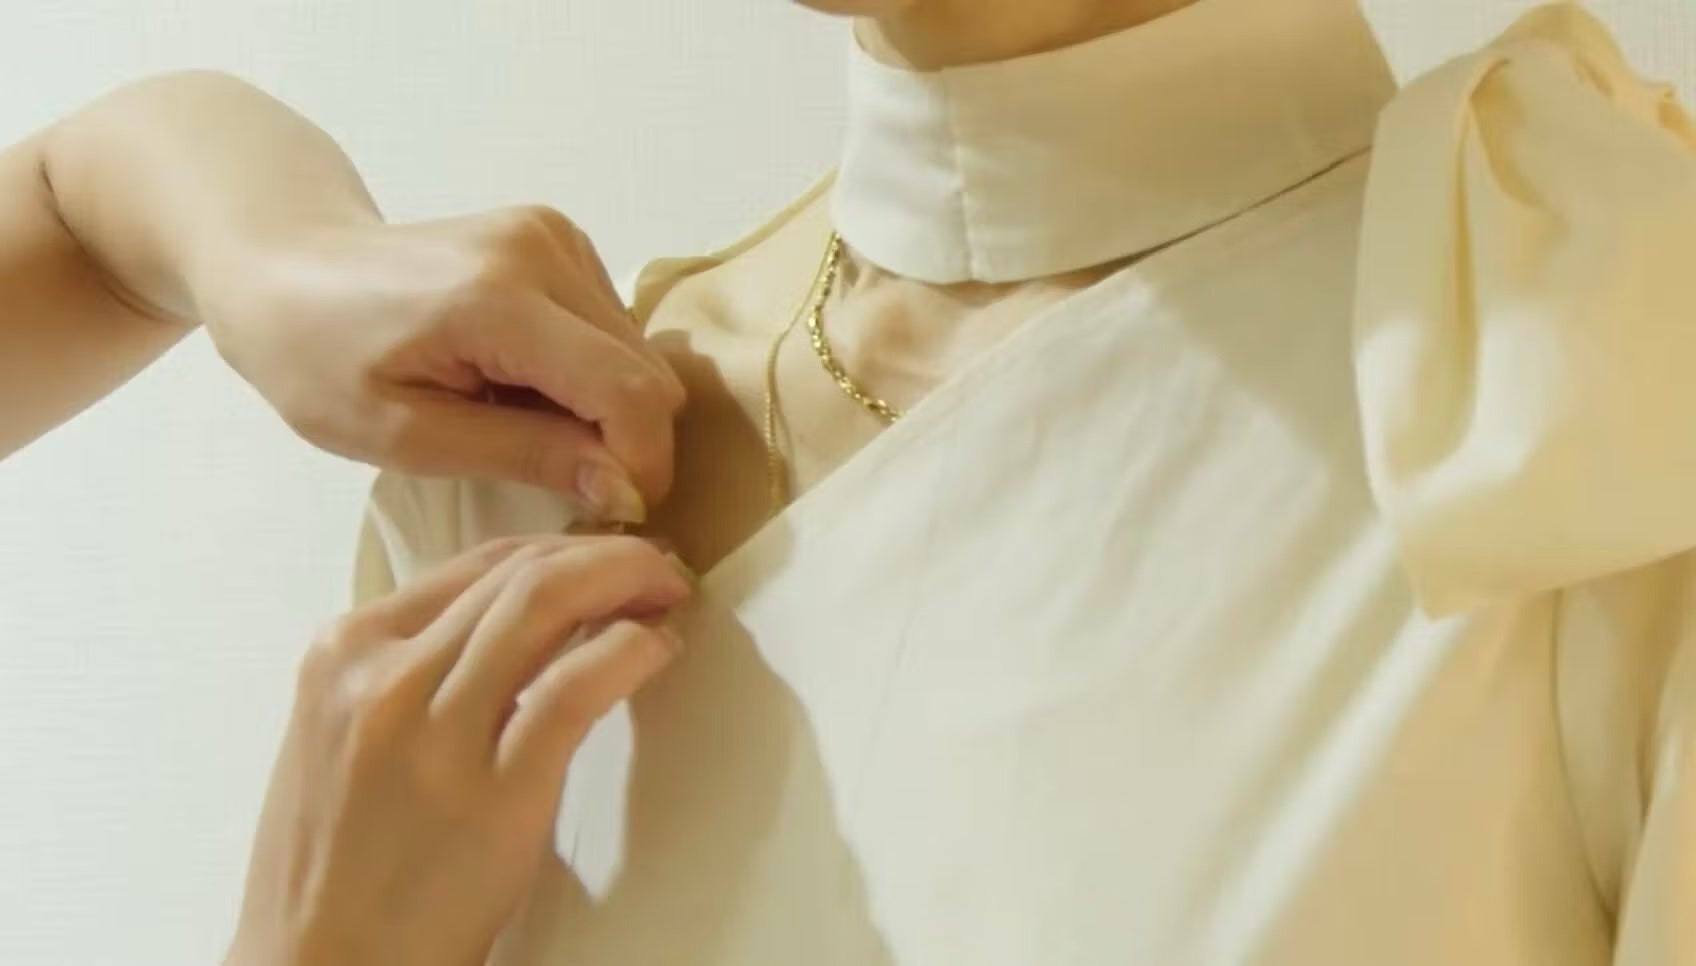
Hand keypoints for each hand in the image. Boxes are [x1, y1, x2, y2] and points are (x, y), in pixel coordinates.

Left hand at [200, 208, 683, 521]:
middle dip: (623, 440)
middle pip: (647, 372)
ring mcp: (554, 233)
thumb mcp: (404, 434)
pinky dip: (588, 372)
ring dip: (603, 407)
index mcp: (498, 300)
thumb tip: (625, 488)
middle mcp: (543, 249)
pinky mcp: (557, 235)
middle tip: (556, 477)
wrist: (280, 264)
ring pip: (639, 352)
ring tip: (520, 422)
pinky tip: (521, 382)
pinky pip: (614, 327)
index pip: (628, 392)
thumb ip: (524, 455)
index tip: (612, 514)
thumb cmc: (316, 359)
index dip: (642, 464)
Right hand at [225, 535, 692, 965]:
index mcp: (342, 654)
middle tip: (658, 570)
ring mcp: (433, 735)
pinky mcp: (491, 795)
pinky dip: (627, 653)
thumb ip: (411, 670)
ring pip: (543, 605)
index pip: (475, 564)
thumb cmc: (340, 863)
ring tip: (667, 597)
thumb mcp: (345, 737)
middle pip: (517, 575)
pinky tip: (655, 652)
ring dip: (625, 584)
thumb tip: (515, 624)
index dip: (562, 549)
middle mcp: (380, 678)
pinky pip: (573, 689)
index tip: (609, 557)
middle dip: (606, 557)